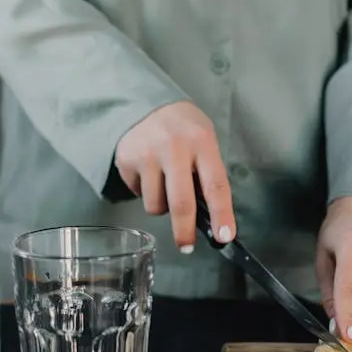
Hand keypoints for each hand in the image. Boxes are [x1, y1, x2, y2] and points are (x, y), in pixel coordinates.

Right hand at [114, 101, 235, 250]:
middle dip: (184, 231)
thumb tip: (213, 218)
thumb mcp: (203, 141)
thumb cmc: (183, 130)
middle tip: (186, 246)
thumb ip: (208, 173)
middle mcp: (174, 147)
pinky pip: (138, 194)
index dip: (221, 214)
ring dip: (162, 207)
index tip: (225, 237)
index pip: (215, 185)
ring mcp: (147, 154)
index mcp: (202, 142)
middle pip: (181, 202)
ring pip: (156, 205)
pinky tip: (148, 174)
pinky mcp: (126, 160)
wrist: (143, 104)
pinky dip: (145, 193)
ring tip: (165, 185)